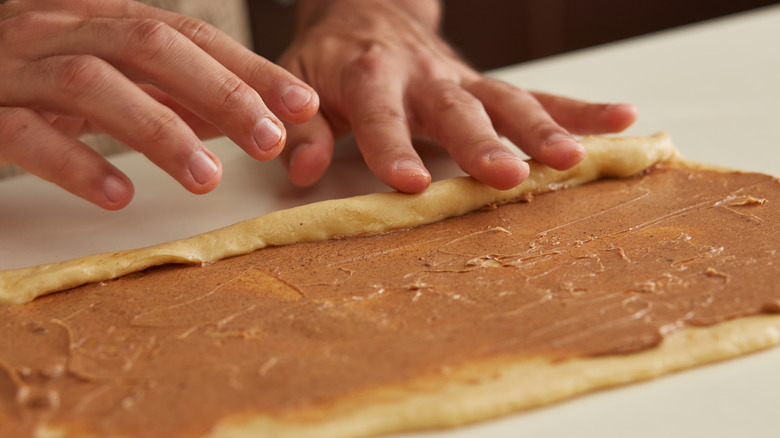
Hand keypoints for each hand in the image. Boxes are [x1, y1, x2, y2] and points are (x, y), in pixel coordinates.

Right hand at [0, 0, 318, 208]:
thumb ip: (170, 89)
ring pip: (92, 84)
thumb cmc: (35, 77)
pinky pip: (26, 133)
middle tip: (269, 140)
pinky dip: (75, 163)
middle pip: (149, 46)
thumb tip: (245, 114)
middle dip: (219, 91)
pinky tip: (118, 194)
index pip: (190, 34)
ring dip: (159, 130)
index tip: (301, 104)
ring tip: (207, 177)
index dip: (248, 68)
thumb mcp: (110, 72)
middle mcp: (62, 30)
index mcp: (102, 18)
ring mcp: (18, 68)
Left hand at [278, 0, 636, 191]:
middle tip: (508, 177)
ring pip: (507, 100)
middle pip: (457, 109)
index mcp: (370, 74)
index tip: (411, 183)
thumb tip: (301, 169)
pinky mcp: (487, 84)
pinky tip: (622, 120)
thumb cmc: (332, 58)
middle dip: (484, 143)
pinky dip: (579, 107)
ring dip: (542, 129)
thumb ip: (306, 126)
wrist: (366, 11)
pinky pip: (538, 93)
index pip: (382, 116)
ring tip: (573, 160)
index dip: (394, 148)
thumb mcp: (300, 83)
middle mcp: (424, 75)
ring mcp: (463, 78)